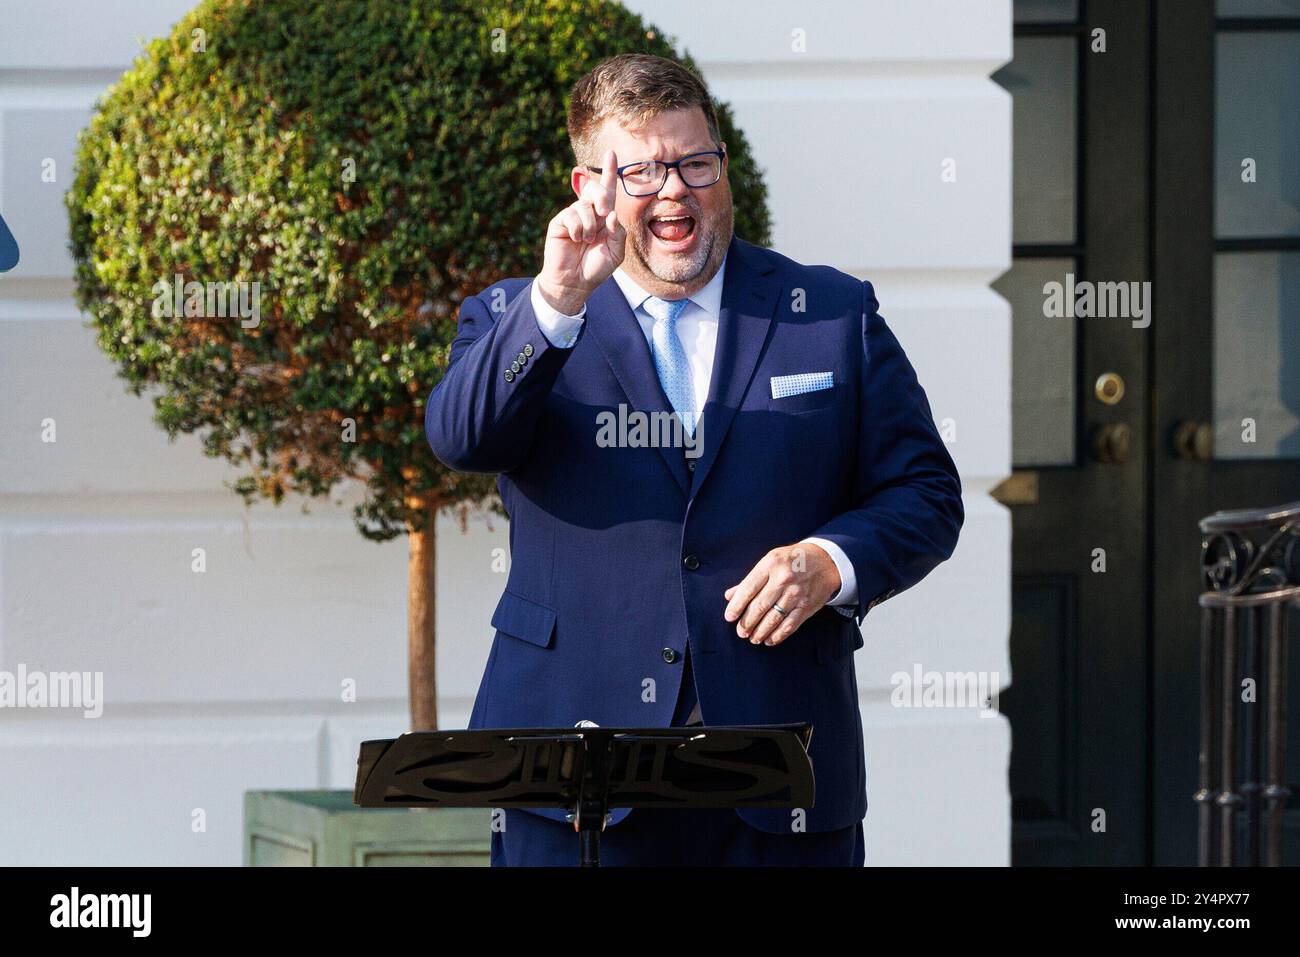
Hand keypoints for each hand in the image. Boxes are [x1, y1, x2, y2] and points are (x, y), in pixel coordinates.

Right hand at [536, 148, 626, 314]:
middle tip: (604, 213)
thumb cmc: (596, 268)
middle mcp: (589, 213)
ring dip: (589, 226)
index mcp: (604, 217)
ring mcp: (573, 216)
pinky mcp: (559, 222)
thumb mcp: (615, 252)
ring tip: (585, 241)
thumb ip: (618, 233)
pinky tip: (574, 239)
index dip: (610, 172)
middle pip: (596, 190)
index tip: (612, 153)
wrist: (575, 282)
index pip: (608, 191)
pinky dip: (576, 229)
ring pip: (584, 206)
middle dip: (602, 197)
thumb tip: (611, 214)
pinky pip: (570, 215)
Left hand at [723, 543, 841, 646]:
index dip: (737, 606)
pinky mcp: (807, 606)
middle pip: (760, 606)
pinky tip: (770, 640)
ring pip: (774, 618)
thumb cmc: (792, 560)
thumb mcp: (770, 561)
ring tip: (753, 638)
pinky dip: (778, 635)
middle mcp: (783, 579)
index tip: (729, 617)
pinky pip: (790, 625)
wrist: (826, 561)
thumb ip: (749, 580)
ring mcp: (797, 593)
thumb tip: (730, 596)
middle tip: (741, 632)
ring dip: (760, 632)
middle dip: (747, 623)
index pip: (748, 589)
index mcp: (770, 564)